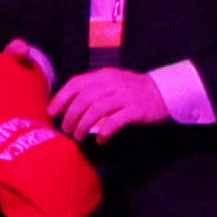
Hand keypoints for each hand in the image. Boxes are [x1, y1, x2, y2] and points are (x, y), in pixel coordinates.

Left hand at [50, 69, 170, 143]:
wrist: (164, 92)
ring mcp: (124, 96)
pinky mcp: (135, 110)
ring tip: (79, 137)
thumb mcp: (112, 82)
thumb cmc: (132, 90)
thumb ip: (93, 89)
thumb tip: (68, 105)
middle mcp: (112, 84)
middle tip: (66, 129)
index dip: (61, 98)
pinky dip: (104, 132)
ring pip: (96, 110)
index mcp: (103, 76)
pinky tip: (100, 140)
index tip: (52, 112)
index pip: (76, 83)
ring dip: (83, 125)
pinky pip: (115, 122)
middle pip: (84, 99)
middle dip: (71, 116)